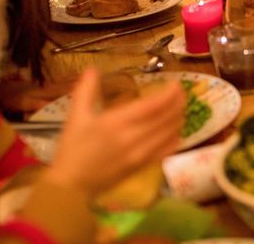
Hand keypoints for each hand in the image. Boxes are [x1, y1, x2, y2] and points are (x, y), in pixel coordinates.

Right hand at [43, 68, 183, 197]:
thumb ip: (86, 90)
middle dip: (178, 103)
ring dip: (178, 118)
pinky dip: (175, 138)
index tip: (176, 84)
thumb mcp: (76, 116)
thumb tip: (92, 69)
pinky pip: (166, 151)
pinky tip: (176, 131)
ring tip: (179, 108)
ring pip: (170, 133)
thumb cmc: (73, 148)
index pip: (153, 105)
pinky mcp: (142, 166)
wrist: (72, 185)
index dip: (169, 94)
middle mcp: (133, 137)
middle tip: (181, 93)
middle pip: (166, 118)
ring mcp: (140, 154)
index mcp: (117, 122)